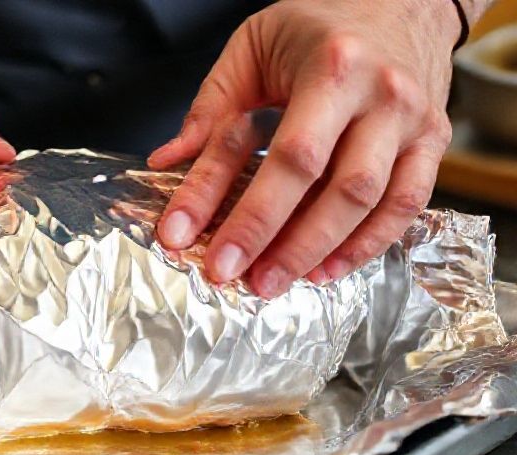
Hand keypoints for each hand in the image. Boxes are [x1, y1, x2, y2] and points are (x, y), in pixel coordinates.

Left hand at [148, 0, 458, 297]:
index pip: (290, 157)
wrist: (399, 2)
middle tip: (239, 279)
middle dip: (282, 243)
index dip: (248, 213)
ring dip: (319, 252)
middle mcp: (382, 95)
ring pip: (373, 204)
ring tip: (273, 282)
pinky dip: (366, 245)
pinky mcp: (432, 142)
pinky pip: (406, 206)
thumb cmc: (316, 26)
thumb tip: (165, 162)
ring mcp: (413, 121)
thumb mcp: (252, 47)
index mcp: (333, 67)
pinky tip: (324, 270)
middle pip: (335, 189)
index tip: (202, 246)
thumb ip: (210, 106)